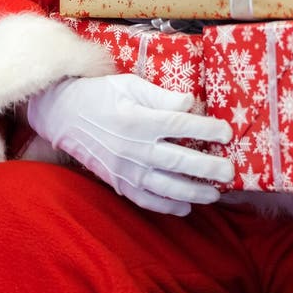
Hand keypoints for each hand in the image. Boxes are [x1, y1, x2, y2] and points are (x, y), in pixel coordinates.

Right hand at [27, 74, 233, 215]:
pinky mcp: (117, 182)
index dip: (207, 129)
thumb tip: (191, 104)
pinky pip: (145, 200)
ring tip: (214, 193)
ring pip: (165, 186)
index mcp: (139, 119)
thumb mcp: (131, 85)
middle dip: (208, 167)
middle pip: (178, 160)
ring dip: (193, 192)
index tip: (227, 133)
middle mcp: (134, 147)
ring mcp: (125, 169)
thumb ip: (163, 96)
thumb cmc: (101, 94)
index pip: (181, 125)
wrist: (63, 115)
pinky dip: (166, 206)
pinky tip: (186, 207)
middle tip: (229, 171)